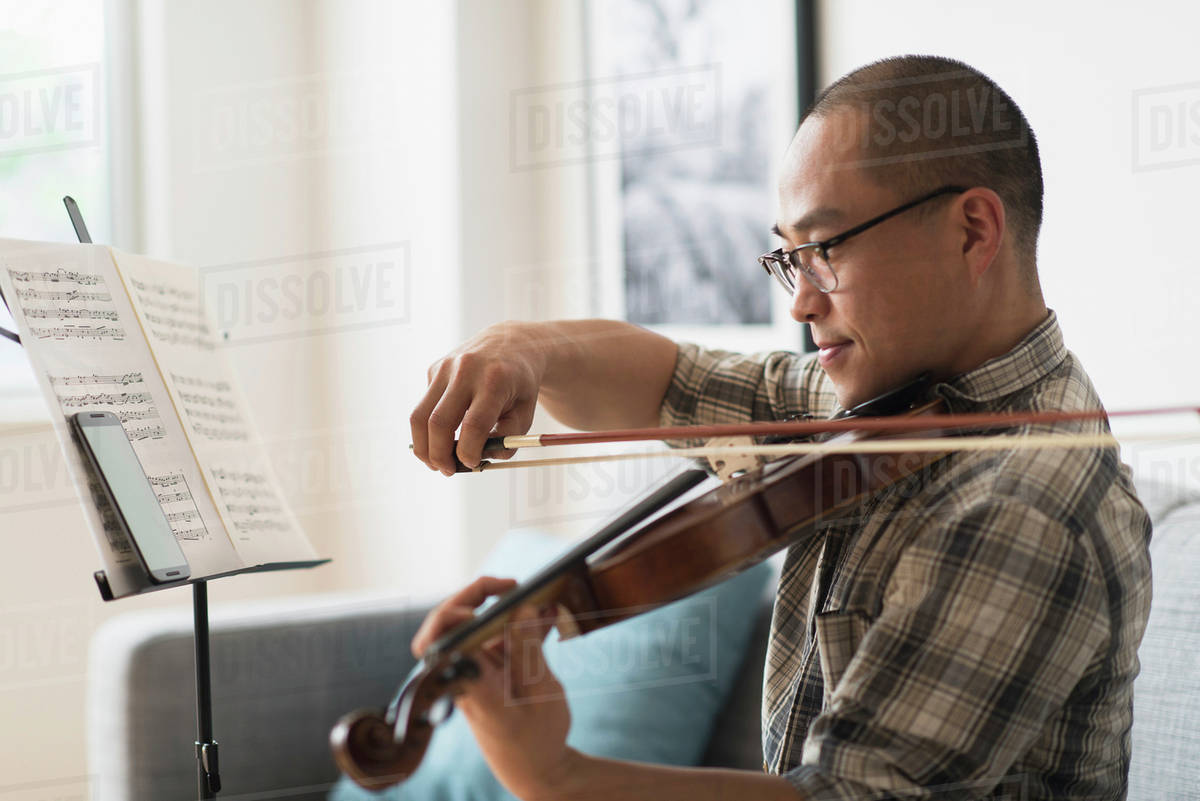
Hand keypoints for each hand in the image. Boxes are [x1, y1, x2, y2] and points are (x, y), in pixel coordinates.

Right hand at [410, 323, 543, 474]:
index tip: (472, 465)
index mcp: (495, 381)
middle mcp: (466, 370)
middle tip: (447, 471)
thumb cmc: (519, 385)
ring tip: (435, 462)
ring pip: (419, 416)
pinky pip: (424, 405)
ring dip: (423, 446)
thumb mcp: (526, 413)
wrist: (511, 343)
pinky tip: (448, 427)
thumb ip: (507, 441)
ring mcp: (445, 367)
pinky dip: (430, 426)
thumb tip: (476, 461)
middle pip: (439, 422)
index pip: (474, 425)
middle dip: (438, 455)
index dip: (468, 453)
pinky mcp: (434, 369)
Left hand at [413, 576, 575, 799]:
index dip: (455, 613)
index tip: (490, 605)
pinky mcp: (491, 672)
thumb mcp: (540, 692)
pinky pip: (500, 639)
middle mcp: (465, 673)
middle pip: (449, 623)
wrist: (535, 770)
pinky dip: (521, 626)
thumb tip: (522, 607)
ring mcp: (477, 671)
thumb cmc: (536, 739)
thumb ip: (528, 647)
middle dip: (476, 595)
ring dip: (507, 609)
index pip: (440, 638)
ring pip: (479, 627)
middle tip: (513, 587)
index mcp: (470, 682)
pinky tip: (547, 617)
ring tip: (541, 599)